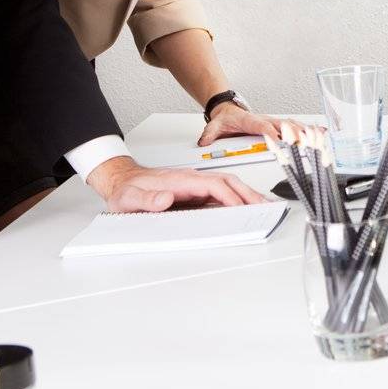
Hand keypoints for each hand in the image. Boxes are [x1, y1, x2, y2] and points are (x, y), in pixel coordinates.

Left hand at [86, 156, 265, 211]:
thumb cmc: (127, 190)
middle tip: (265, 207)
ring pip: (227, 186)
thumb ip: (146, 200)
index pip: (214, 185)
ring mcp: (194, 185)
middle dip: (248, 194)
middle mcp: (191, 180)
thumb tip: (165, 199)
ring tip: (262, 207)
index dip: (230, 196)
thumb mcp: (129, 198)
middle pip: (227, 182)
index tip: (242, 208)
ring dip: (245, 195)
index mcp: (181, 180)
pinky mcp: (194, 192)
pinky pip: (220, 193)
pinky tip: (243, 207)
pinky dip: (236, 199)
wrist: (122, 181)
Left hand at [198, 104, 311, 146]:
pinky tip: (320, 132)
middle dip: (293, 133)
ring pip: (291, 125)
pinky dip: (307, 129)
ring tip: (318, 136)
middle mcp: (265, 120)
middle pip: (282, 125)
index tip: (278, 139)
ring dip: (304, 131)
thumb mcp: (215, 125)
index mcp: (251, 120)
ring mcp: (272, 121)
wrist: (229, 110)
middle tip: (305, 141)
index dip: (270, 132)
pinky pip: (294, 126)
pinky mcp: (277, 124)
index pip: (262, 126)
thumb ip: (209, 134)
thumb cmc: (226, 118)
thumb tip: (204, 141)